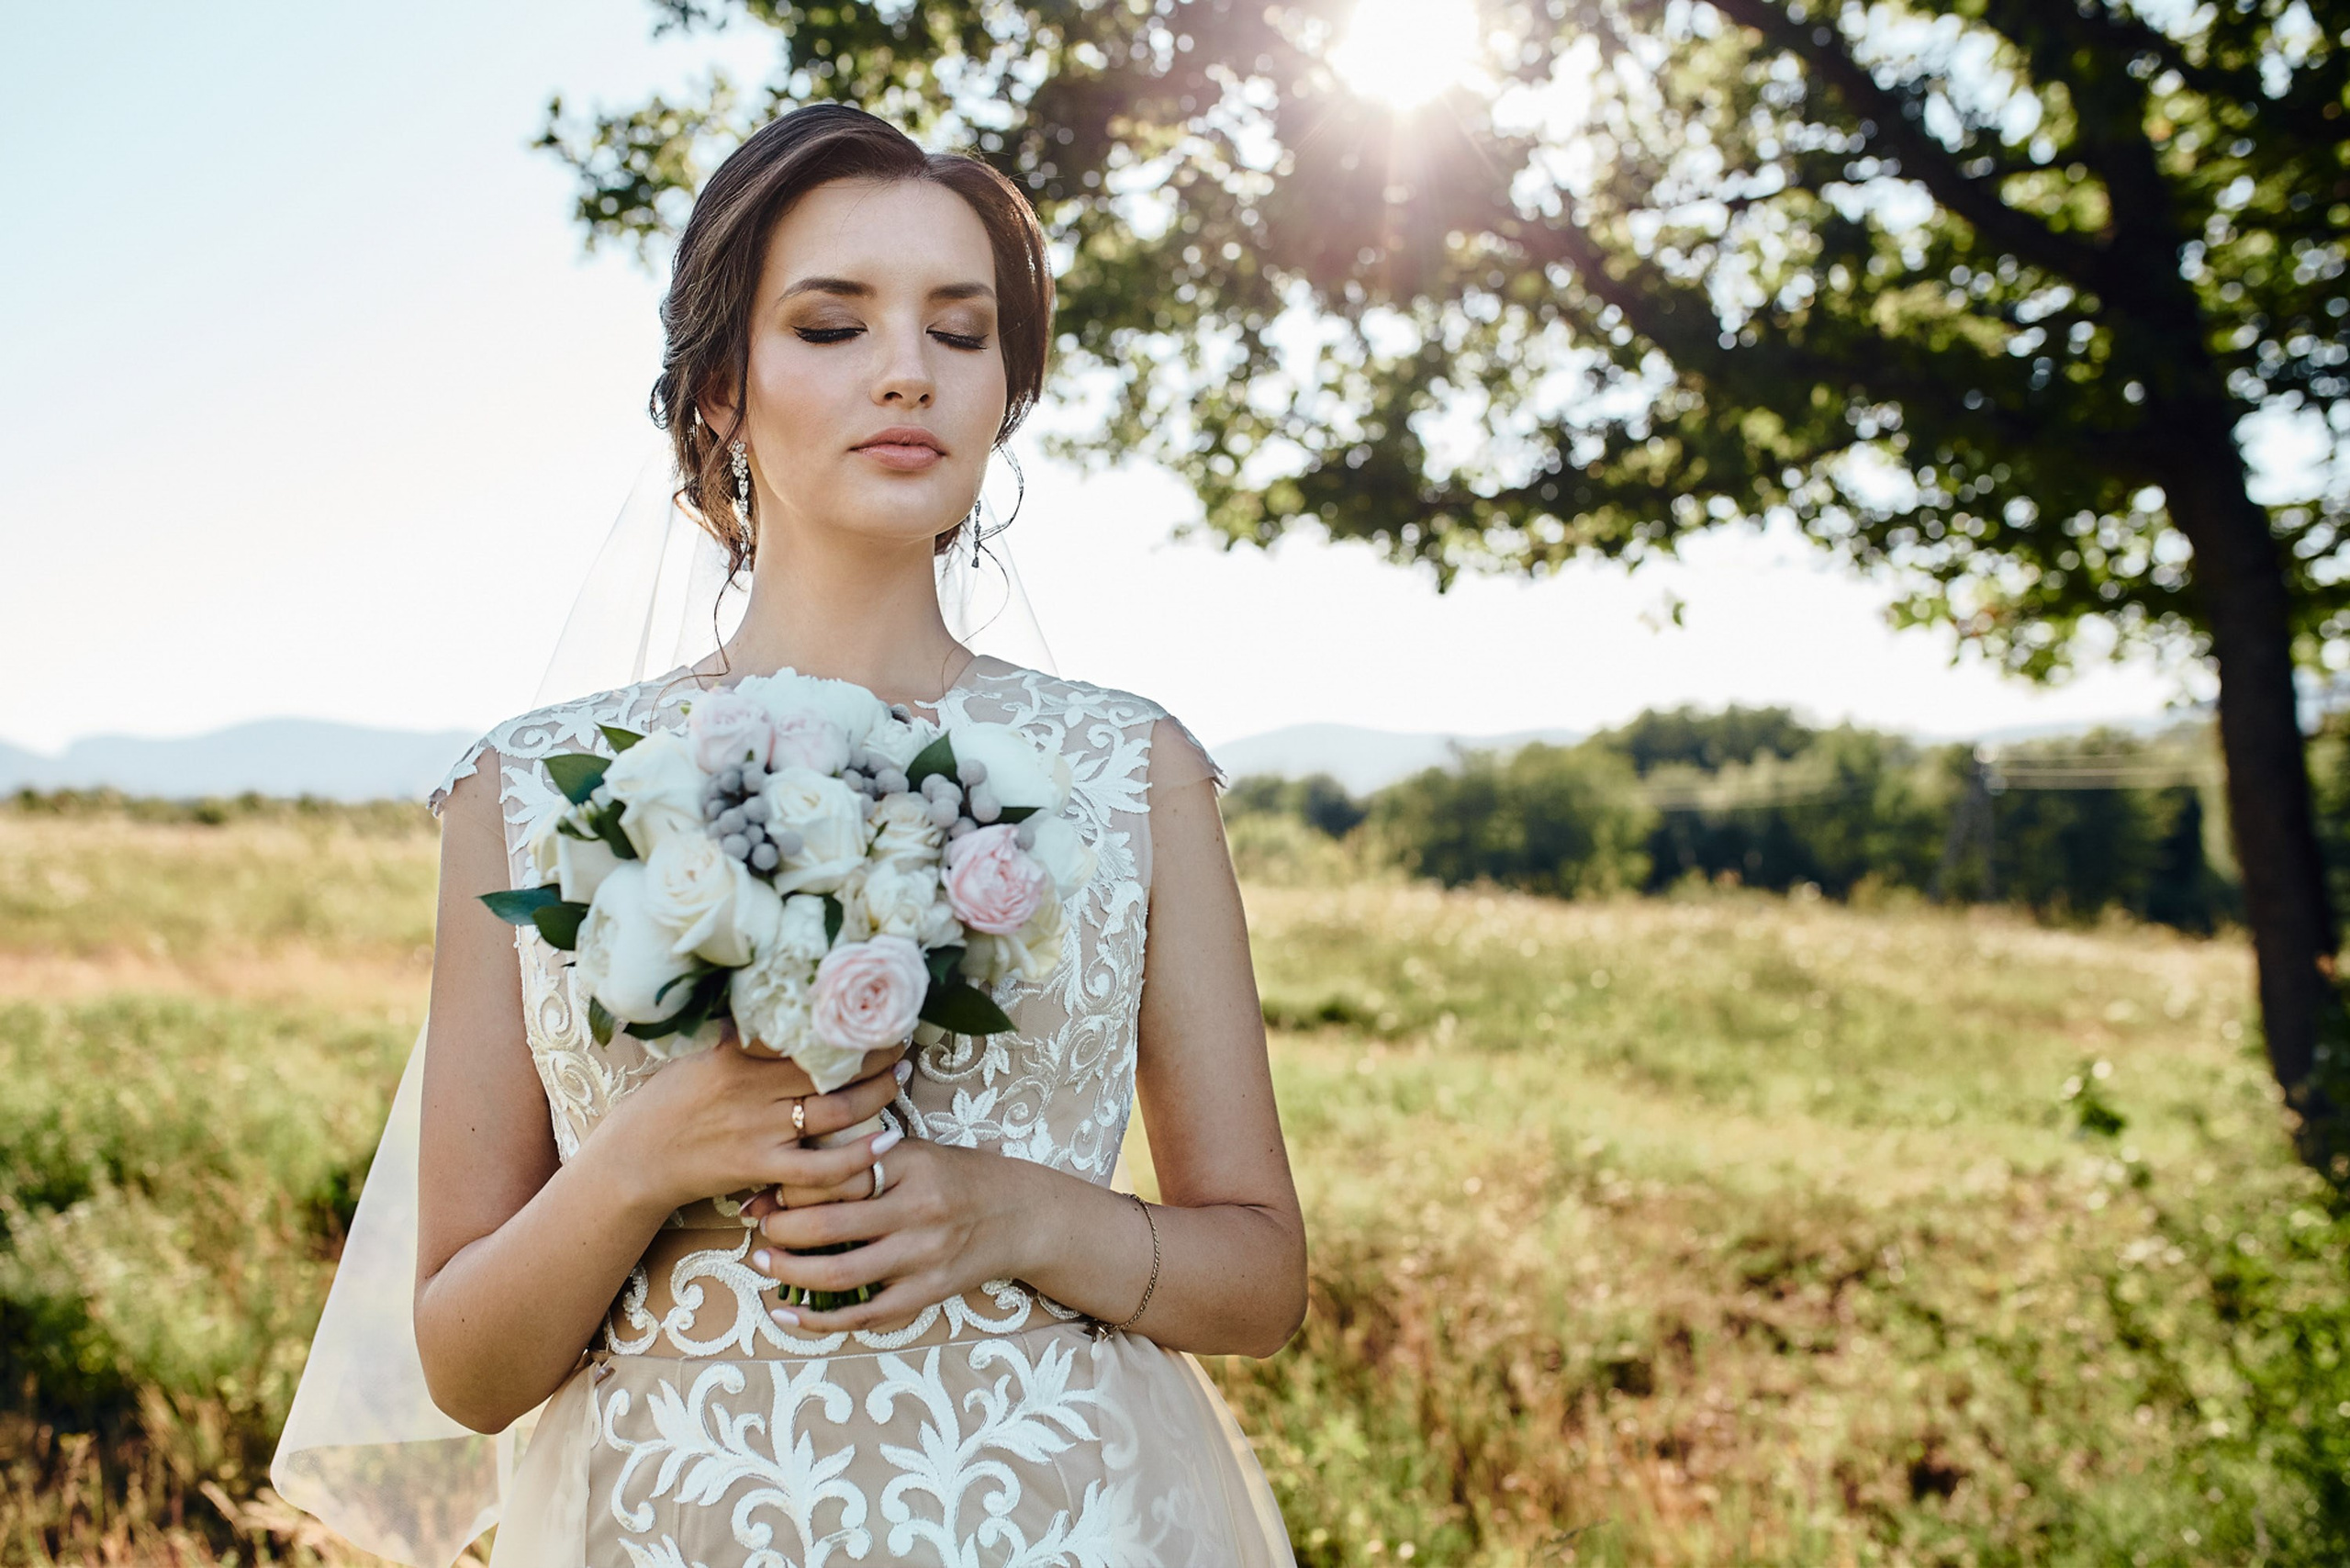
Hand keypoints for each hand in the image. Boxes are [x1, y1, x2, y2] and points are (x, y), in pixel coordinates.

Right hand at [594, 1035, 908, 1217]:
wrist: (635, 1160)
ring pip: (836, 1112)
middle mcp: (752, 1090)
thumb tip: (779, 1001)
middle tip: (901, 1042)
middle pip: (830, 1068)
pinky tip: (885, 1142)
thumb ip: (743, 1038)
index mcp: (738, 1055)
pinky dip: (857, 1157)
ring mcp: (759, 1131)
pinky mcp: (760, 1168)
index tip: (876, 1008)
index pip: (804, 1031)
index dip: (846, 1021)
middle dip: (875, 1054)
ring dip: (877, 1094)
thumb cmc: (668, 1103)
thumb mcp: (701, 1057)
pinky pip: (821, 1168)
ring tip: (900, 1079)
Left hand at [745, 1138, 1042, 1334]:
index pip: (833, 1175)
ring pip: (840, 1274)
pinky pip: (865, 1315)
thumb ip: (858, 1161)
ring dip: (791, 1272)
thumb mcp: (914, 1153)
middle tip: (761, 1228)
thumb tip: (784, 1179)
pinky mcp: (928, 1293)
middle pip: (829, 1224)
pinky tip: (788, 1314)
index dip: (790, 1187)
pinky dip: (820, 1320)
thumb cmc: (959, 1177)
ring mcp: (924, 1256)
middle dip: (781, 1229)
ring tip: (764, 1263)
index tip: (767, 1193)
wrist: (1022, 1215)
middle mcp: (918, 1209)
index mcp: (910, 1164)